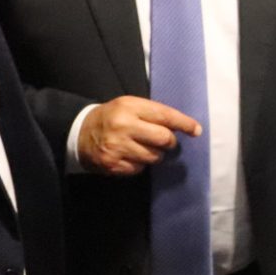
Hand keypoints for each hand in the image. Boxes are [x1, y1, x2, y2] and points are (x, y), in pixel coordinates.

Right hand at [79, 96, 200, 175]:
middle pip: (163, 139)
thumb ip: (153, 114)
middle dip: (169, 142)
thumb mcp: (129, 106)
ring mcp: (117, 147)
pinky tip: (130, 156)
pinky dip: (140, 164)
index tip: (196, 130)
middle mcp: (124, 126)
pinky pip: (140, 169)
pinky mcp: (113, 165)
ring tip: (143, 147)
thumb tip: (182, 127)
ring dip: (155, 154)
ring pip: (154, 157)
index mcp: (129, 107)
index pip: (164, 115)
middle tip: (165, 141)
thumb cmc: (112, 117)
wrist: (79, 132)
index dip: (184, 123)